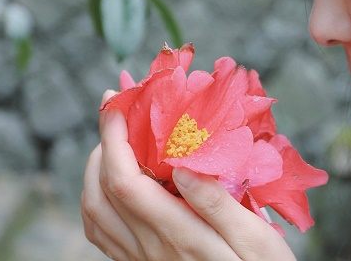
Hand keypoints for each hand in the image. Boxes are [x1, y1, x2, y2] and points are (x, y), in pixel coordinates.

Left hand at [81, 90, 296, 260]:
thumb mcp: (256, 239)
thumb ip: (217, 204)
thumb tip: (182, 166)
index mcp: (179, 235)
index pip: (125, 182)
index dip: (113, 140)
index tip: (117, 105)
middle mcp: (150, 250)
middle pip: (100, 194)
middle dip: (101, 146)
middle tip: (117, 115)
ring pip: (94, 214)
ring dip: (93, 172)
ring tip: (114, 143)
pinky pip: (101, 234)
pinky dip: (97, 200)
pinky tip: (115, 183)